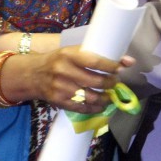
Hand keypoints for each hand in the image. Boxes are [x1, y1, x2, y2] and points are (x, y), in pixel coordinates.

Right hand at [8, 47, 124, 113]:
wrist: (32, 74)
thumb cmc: (57, 60)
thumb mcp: (72, 52)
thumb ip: (95, 56)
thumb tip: (127, 61)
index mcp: (69, 55)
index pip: (95, 61)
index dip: (111, 66)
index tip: (121, 68)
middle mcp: (64, 71)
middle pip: (96, 81)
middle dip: (111, 83)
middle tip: (116, 82)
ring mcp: (61, 88)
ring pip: (91, 97)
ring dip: (105, 98)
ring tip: (110, 95)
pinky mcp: (59, 102)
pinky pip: (82, 108)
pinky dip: (94, 108)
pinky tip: (100, 105)